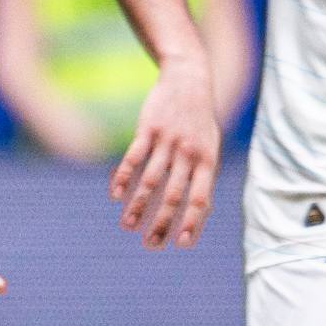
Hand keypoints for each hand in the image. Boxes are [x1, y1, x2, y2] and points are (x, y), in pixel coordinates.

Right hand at [110, 61, 218, 248]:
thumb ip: (203, 177)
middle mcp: (188, 153)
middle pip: (173, 195)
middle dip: (161, 222)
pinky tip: (115, 196)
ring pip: (151, 180)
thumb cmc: (200, 122)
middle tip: (149, 245)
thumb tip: (200, 213)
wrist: (189, 80)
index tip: (180, 244)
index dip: (191, 222)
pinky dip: (124, 178)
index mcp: (207, 161)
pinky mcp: (148, 129)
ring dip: (138, 205)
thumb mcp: (210, 147)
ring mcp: (168, 141)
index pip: (200, 199)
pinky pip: (134, 157)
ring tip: (128, 226)